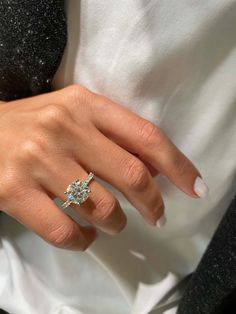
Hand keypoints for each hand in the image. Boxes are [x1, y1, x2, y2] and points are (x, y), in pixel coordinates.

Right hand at [0, 84, 207, 250]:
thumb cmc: (35, 124)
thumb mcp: (75, 114)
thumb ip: (114, 136)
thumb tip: (156, 169)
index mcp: (84, 104)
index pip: (146, 136)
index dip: (178, 165)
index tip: (195, 187)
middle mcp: (63, 128)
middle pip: (132, 175)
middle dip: (152, 204)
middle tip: (156, 216)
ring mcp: (38, 160)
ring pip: (101, 208)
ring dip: (115, 223)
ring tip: (112, 222)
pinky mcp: (13, 191)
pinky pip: (66, 232)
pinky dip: (84, 242)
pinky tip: (86, 237)